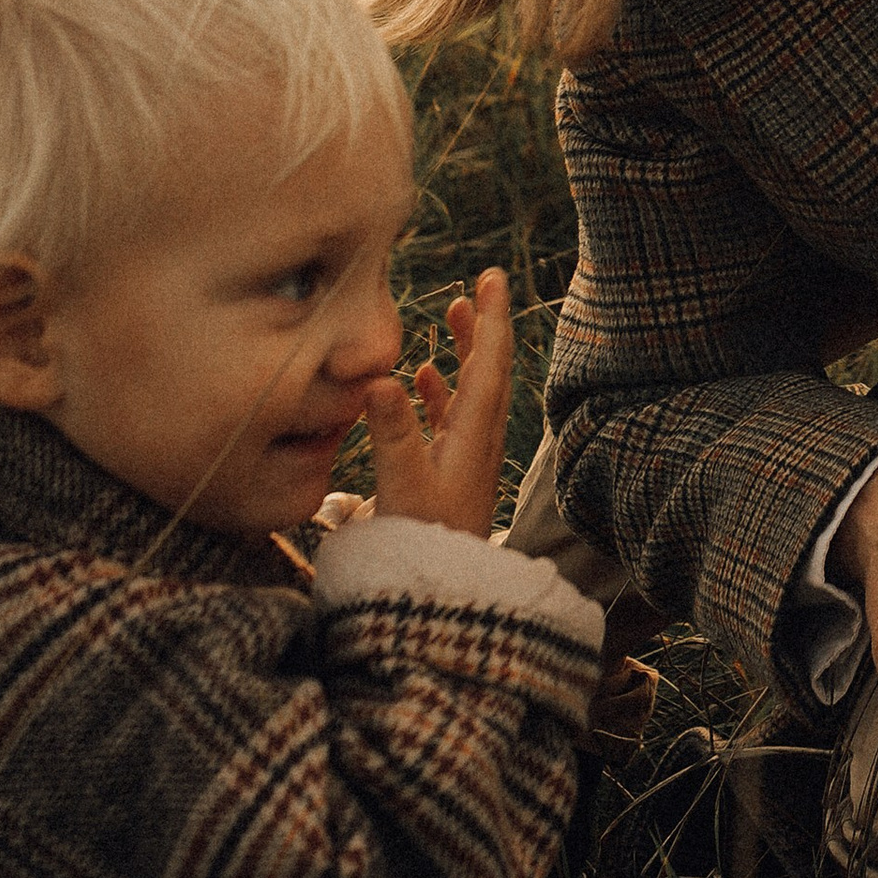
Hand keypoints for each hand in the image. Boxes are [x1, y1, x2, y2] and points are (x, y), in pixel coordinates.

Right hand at [363, 269, 515, 541]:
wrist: (436, 599)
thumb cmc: (421, 545)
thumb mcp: (403, 488)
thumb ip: (392, 434)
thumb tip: (383, 377)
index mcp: (474, 436)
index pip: (490, 363)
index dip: (492, 317)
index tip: (494, 277)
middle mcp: (476, 442)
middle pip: (488, 370)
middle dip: (484, 325)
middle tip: (479, 286)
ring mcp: (464, 459)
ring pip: (471, 391)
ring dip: (465, 352)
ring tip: (454, 315)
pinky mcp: (447, 477)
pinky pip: (450, 420)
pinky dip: (439, 391)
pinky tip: (421, 379)